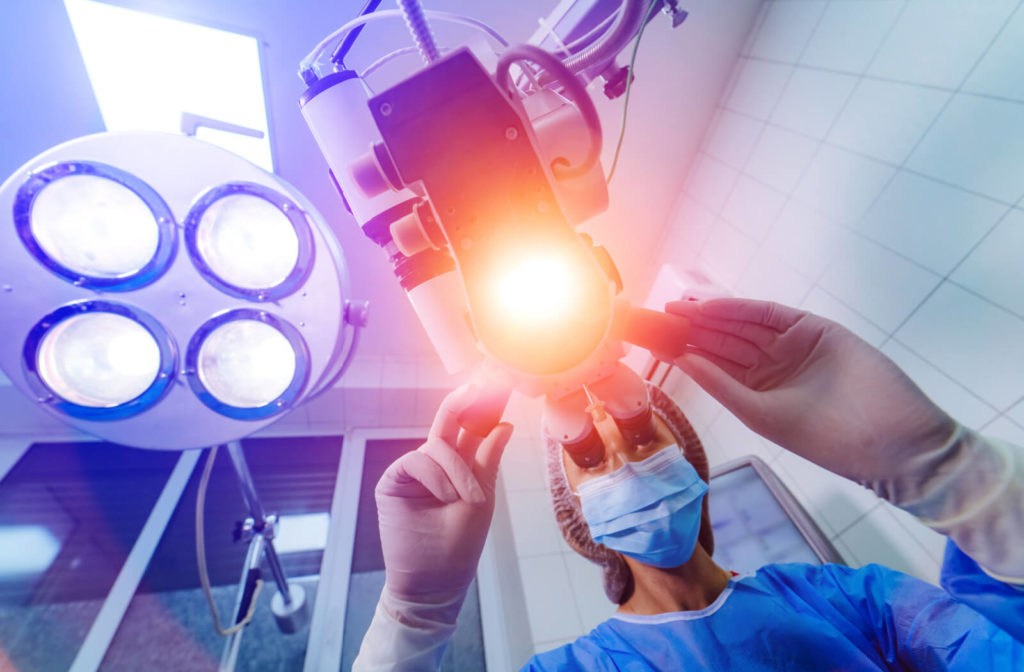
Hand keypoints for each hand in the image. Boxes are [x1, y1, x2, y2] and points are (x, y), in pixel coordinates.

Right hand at [376, 384, 513, 609]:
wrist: (434, 579)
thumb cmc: (459, 544)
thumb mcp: (482, 497)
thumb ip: (487, 460)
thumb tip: (503, 425)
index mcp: (460, 467)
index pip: (470, 429)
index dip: (482, 407)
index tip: (497, 383)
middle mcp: (436, 464)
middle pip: (449, 421)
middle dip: (465, 402)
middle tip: (482, 384)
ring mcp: (414, 471)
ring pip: (437, 446)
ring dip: (456, 472)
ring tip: (462, 500)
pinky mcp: (394, 481)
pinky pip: (417, 460)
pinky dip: (435, 477)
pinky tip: (442, 497)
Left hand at [665, 298, 955, 488]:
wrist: (889, 438)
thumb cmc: (826, 438)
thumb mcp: (761, 414)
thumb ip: (722, 385)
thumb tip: (682, 362)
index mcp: (757, 391)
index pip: (712, 365)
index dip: (681, 352)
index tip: (649, 341)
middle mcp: (771, 366)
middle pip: (720, 341)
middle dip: (688, 329)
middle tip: (653, 317)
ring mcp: (791, 345)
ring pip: (740, 325)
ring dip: (708, 316)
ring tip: (673, 309)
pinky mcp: (812, 328)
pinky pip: (769, 315)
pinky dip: (739, 309)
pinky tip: (709, 308)